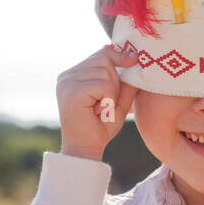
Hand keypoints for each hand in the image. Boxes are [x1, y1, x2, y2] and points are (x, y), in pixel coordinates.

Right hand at [56, 44, 140, 159]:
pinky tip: (98, 111)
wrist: (86, 150)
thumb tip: (136, 59)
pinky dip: (108, 99)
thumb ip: (124, 82)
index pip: (100, 54)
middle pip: (104, 59)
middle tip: (107, 103)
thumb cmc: (100, 127)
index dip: (118, 55)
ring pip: (105, 72)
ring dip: (111, 93)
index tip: (135, 59)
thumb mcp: (117, 101)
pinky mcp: (72, 91)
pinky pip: (102, 85)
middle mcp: (66, 76)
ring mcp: (67, 82)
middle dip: (115, 81)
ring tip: (101, 109)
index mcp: (74, 75)